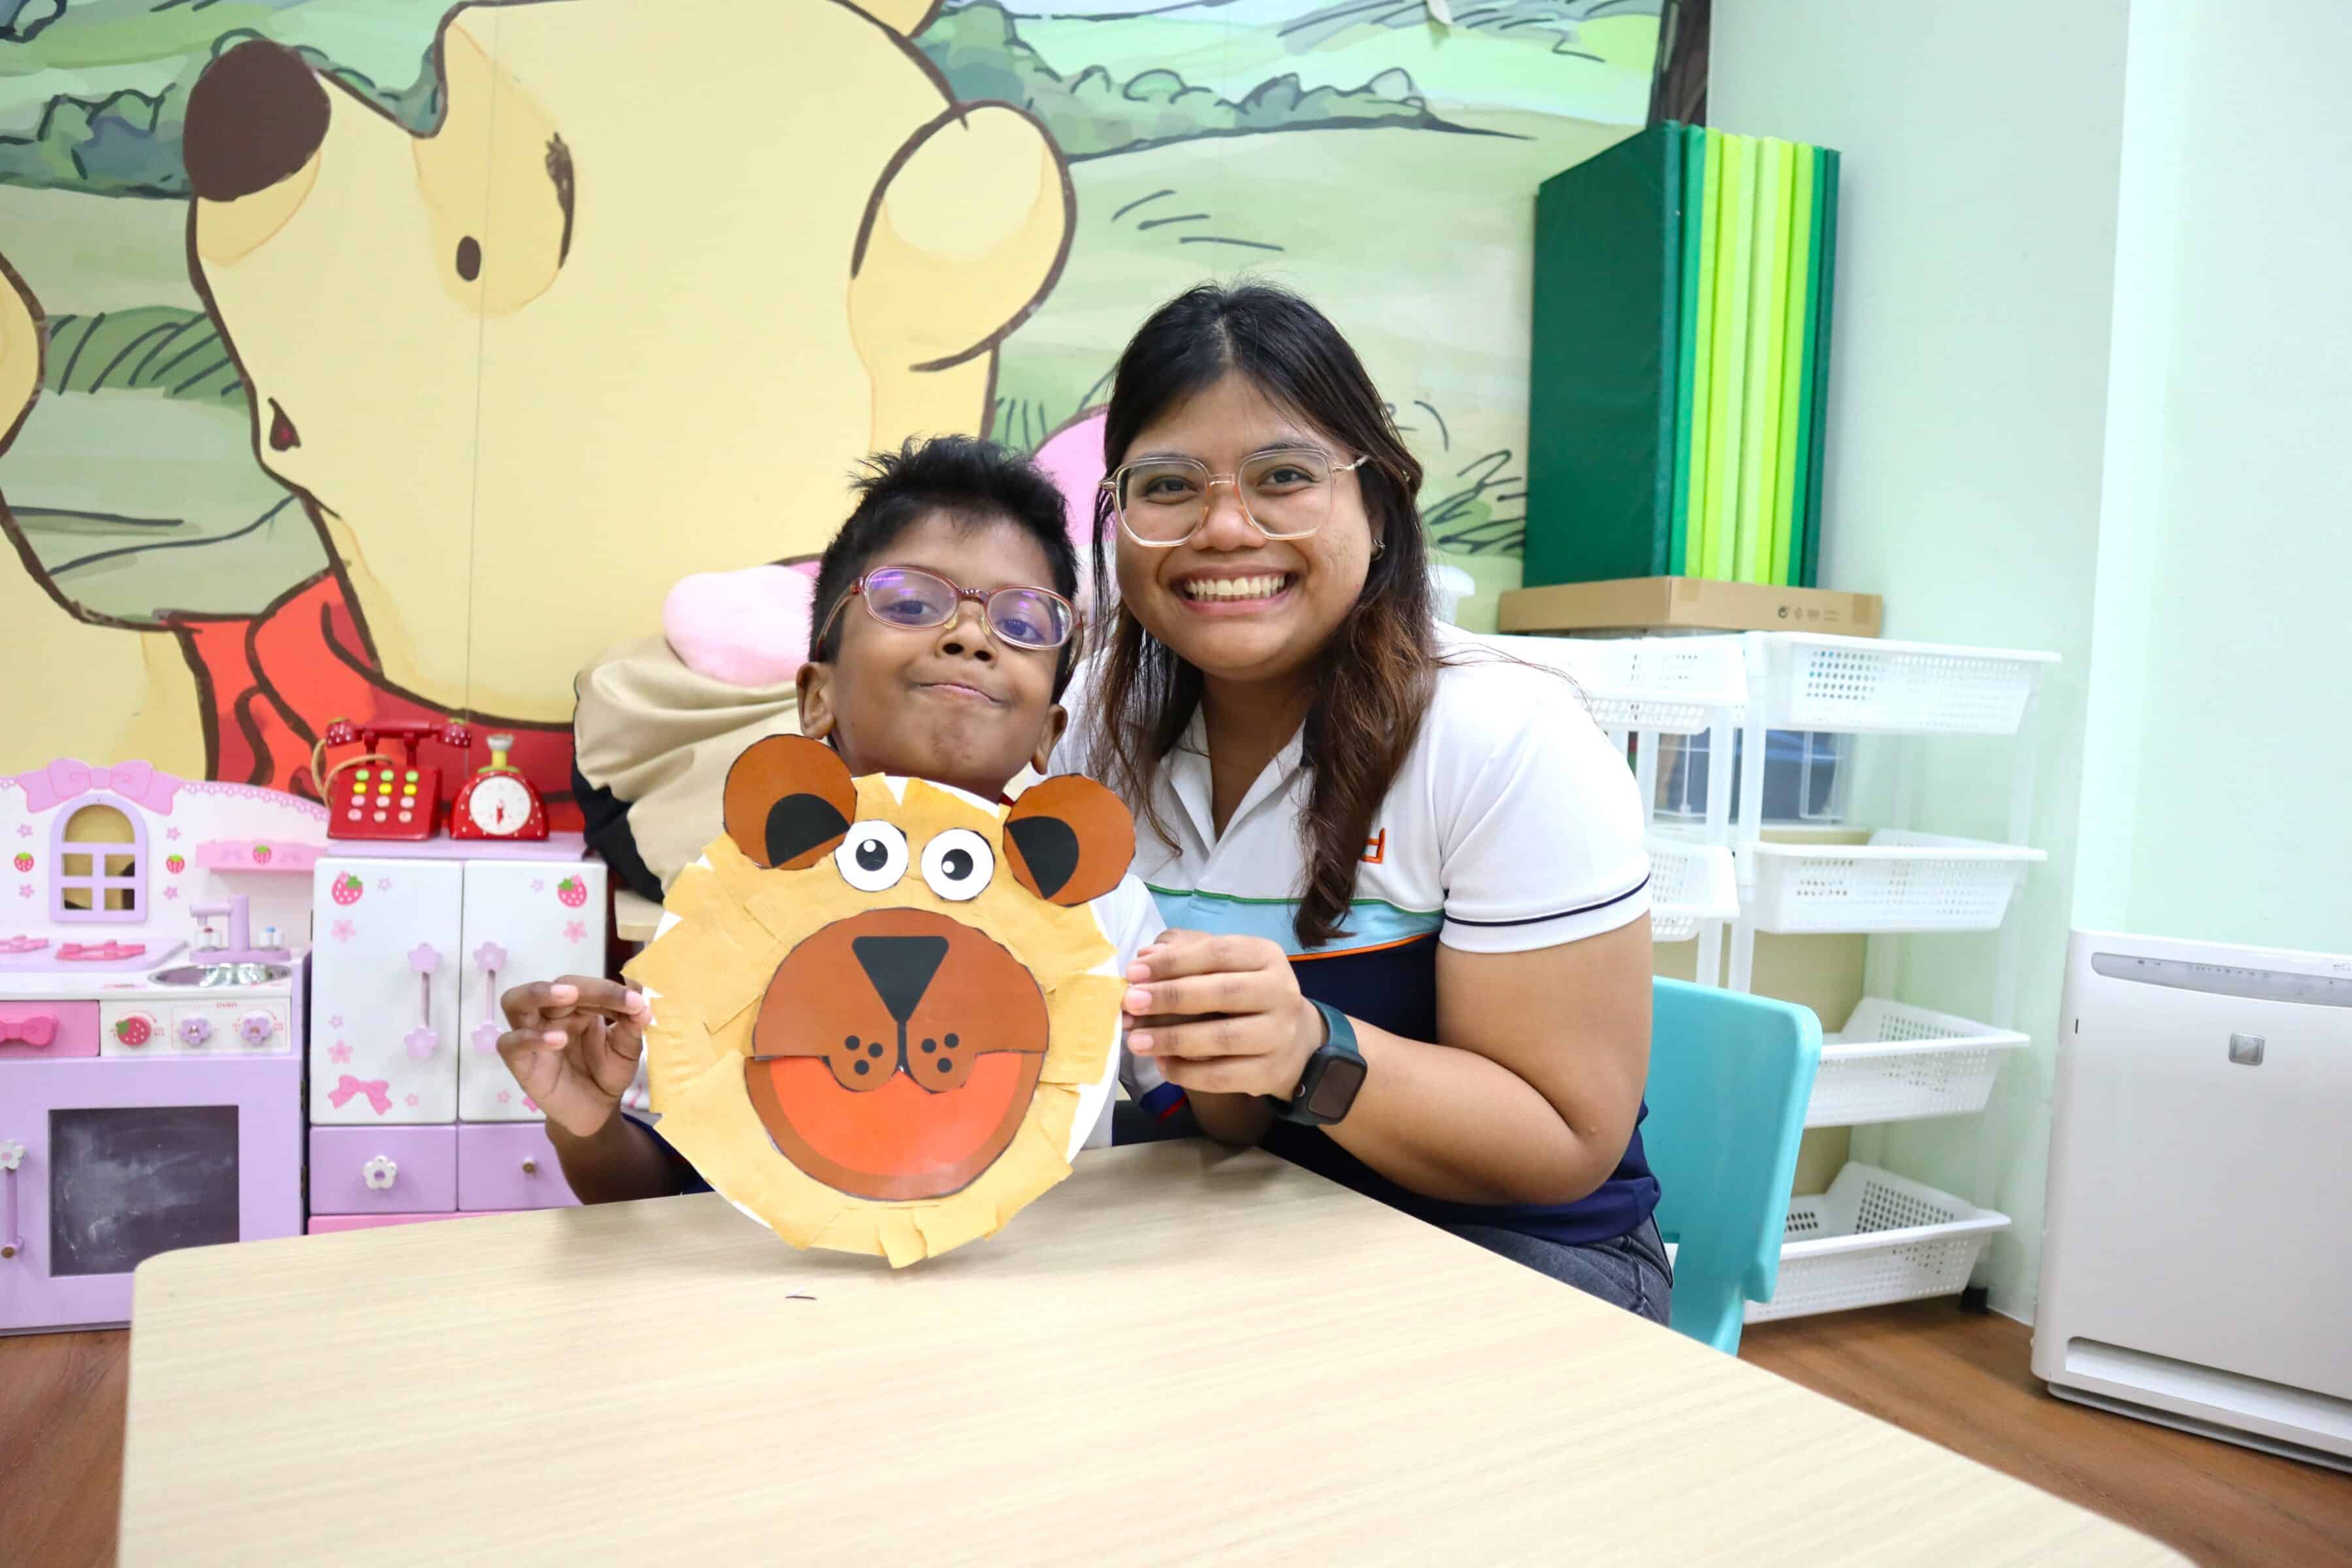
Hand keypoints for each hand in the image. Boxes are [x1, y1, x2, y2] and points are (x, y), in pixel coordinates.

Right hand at [496, 977, 648, 1138]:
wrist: (596, 1112)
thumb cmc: (607, 1073)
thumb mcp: (627, 1050)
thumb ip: (632, 1026)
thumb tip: (644, 1001)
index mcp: (578, 1007)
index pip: (586, 986)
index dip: (609, 990)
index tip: (637, 1002)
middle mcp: (551, 1015)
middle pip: (554, 987)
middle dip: (580, 987)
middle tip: (598, 990)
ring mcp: (531, 1035)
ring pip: (515, 1002)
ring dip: (539, 993)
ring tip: (568, 996)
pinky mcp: (521, 1063)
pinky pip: (510, 1044)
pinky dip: (530, 1038)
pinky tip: (557, 1040)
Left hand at [1121, 930, 1324, 1098]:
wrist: (1292, 1041)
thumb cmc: (1244, 994)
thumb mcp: (1223, 966)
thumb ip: (1184, 954)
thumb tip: (1145, 957)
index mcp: (1265, 955)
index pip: (1217, 952)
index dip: (1173, 962)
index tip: (1133, 972)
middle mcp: (1280, 991)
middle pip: (1223, 992)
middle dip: (1170, 997)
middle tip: (1130, 1003)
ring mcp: (1279, 1034)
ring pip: (1223, 1037)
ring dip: (1173, 1039)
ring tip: (1137, 1040)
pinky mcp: (1271, 1072)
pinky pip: (1224, 1076)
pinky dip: (1188, 1073)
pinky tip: (1163, 1065)